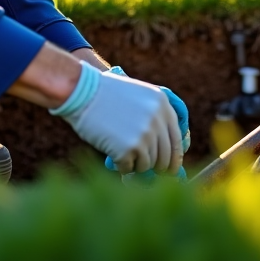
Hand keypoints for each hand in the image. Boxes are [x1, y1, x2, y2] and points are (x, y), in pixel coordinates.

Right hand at [50, 62, 182, 173]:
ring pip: (147, 165)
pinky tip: (111, 151)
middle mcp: (158, 121)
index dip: (174, 159)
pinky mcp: (129, 148)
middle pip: (165, 157)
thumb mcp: (139, 96)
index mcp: (163, 106)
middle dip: (156, 167)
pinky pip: (129, 168)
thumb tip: (164, 152)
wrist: (83, 91)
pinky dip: (120, 165)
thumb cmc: (105, 94)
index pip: (177, 140)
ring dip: (135, 164)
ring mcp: (144, 135)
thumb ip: (155, 117)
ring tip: (121, 149)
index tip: (171, 169)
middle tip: (145, 169)